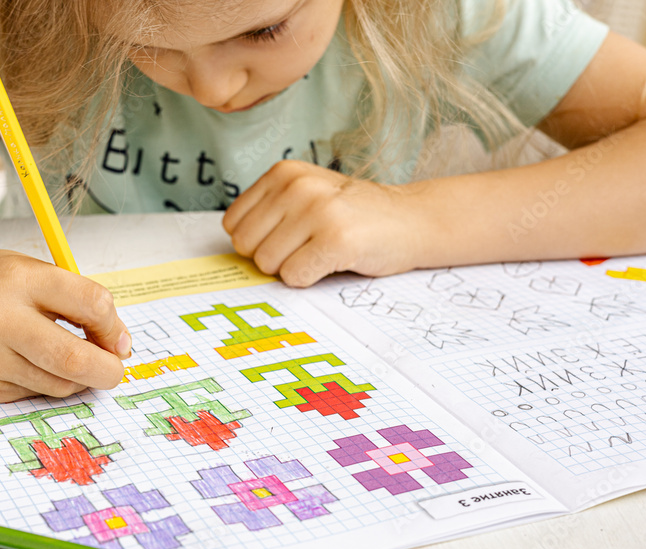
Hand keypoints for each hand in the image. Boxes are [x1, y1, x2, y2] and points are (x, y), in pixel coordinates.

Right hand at [0, 246, 130, 402]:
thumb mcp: (29, 271)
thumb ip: (74, 300)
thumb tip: (118, 345)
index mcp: (20, 278)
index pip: (90, 303)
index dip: (114, 328)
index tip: (118, 340)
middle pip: (73, 359)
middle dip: (107, 371)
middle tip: (114, 370)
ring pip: (57, 385)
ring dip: (76, 379)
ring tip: (64, 358)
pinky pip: (31, 394)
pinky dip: (42, 382)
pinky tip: (23, 361)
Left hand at [223, 160, 433, 285]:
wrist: (413, 219)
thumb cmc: (354, 214)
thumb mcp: (306, 194)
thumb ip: (270, 211)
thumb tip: (232, 246)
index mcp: (283, 173)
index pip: (233, 224)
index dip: (258, 240)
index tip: (288, 236)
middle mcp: (297, 187)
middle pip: (246, 246)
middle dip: (272, 256)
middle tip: (306, 246)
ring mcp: (317, 212)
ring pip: (267, 264)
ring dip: (293, 268)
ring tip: (322, 250)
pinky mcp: (336, 240)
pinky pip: (294, 277)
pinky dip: (310, 278)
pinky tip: (333, 261)